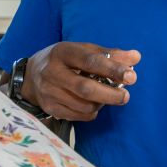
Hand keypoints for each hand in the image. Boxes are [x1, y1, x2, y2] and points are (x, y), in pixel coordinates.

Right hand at [21, 42, 140, 120]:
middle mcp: (52, 72)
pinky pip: (79, 116)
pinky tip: (93, 104)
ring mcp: (49, 92)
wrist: (31, 76)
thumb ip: (110, 54)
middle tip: (126, 96)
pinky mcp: (50, 108)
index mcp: (63, 52)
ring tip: (106, 97)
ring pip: (84, 105)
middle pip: (85, 88)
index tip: (132, 76)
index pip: (90, 61)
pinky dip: (91, 112)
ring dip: (101, 103)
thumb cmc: (65, 60)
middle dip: (110, 94)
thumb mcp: (84, 50)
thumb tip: (136, 57)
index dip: (113, 69)